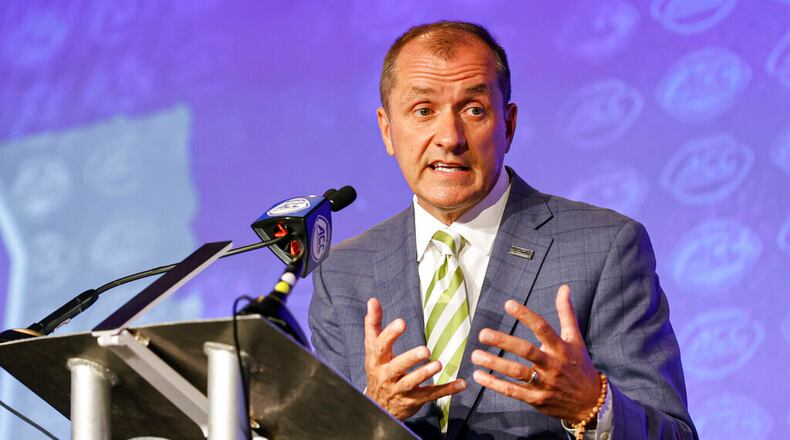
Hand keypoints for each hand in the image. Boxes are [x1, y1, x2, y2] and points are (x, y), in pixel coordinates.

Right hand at [364, 298, 465, 419]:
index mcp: (376, 360)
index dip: (390, 334)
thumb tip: (372, 300)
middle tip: (425, 350)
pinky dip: (446, 390)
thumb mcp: (372, 349)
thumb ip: (373, 324)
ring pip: (412, 383)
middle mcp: (386, 376)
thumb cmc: (377, 370)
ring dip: (425, 374)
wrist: (376, 406)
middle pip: (396, 367)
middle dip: (410, 358)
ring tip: (438, 364)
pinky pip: (431, 395)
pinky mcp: (413, 401)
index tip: (402, 322)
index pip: (381, 346)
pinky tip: (461, 384)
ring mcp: (400, 390)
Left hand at [470, 285, 601, 422]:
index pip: (542, 328)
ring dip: (494, 364)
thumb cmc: (580, 365)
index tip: (508, 304)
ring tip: (475, 355)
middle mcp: (552, 364)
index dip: (525, 315)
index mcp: (561, 348)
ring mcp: (544, 383)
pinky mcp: (537, 399)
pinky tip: (479, 375)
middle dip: (504, 341)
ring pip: (517, 372)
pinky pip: (513, 391)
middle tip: (483, 334)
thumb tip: (564, 287)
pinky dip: (495, 384)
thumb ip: (566, 313)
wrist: (591, 403)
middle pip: (526, 351)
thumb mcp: (575, 339)